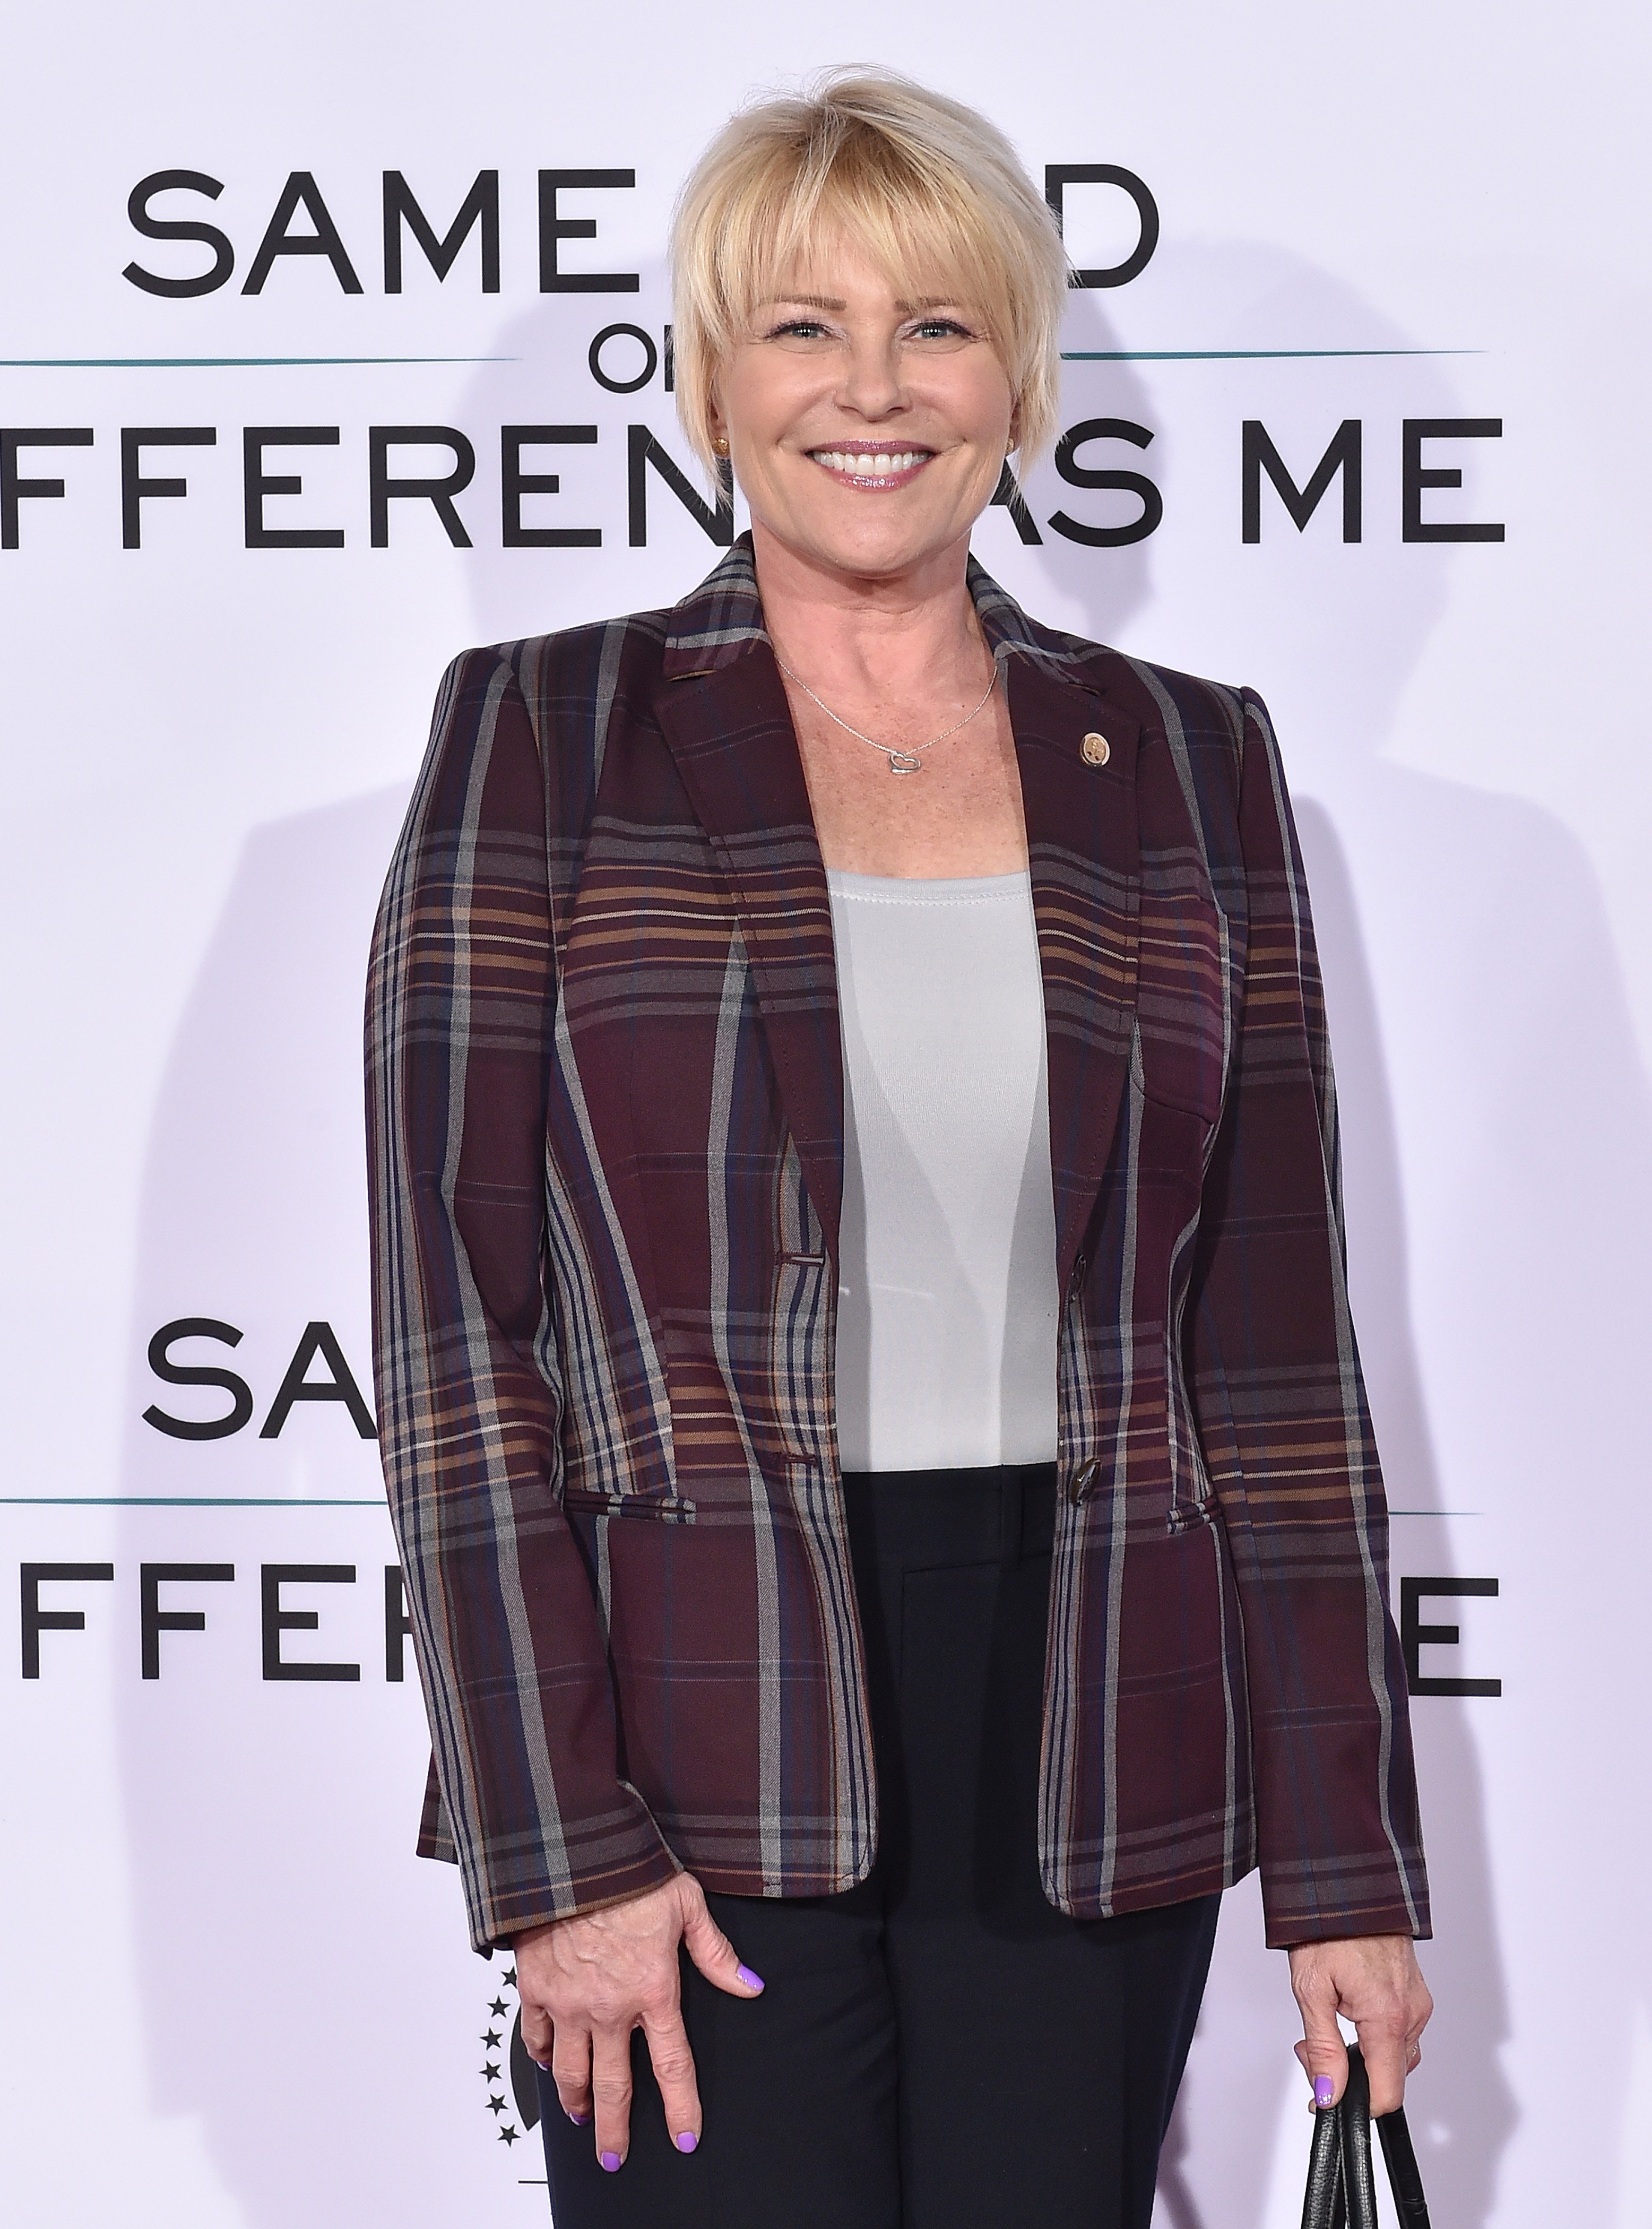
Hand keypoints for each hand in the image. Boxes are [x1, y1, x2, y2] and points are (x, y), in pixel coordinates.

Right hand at [515, 1873, 762, 2170]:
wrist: (574, 1851)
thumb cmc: (632, 1870)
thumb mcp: (687, 1904)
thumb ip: (717, 1954)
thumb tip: (751, 1986)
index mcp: (653, 1990)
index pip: (672, 2066)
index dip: (682, 2107)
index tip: (685, 2138)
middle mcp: (610, 2007)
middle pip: (614, 2087)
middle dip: (614, 2129)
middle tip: (613, 2156)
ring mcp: (570, 2002)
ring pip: (571, 2072)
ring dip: (576, 2101)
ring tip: (580, 2118)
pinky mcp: (537, 1988)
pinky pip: (537, 2037)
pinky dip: (543, 2056)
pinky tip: (549, 2065)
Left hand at [1288, 1933, 1431, 2115]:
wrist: (1350, 1884)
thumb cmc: (1328, 1927)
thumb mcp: (1311, 1990)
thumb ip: (1323, 2047)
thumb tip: (1329, 2092)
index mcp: (1388, 2017)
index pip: (1387, 2093)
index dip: (1355, 2105)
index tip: (1326, 2096)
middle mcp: (1412, 2014)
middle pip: (1388, 2076)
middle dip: (1349, 2074)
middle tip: (1311, 2046)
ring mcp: (1417, 2004)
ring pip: (1393, 2056)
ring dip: (1360, 2053)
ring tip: (1326, 2018)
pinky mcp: (1416, 1995)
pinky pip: (1399, 2032)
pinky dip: (1374, 2034)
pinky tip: (1348, 2011)